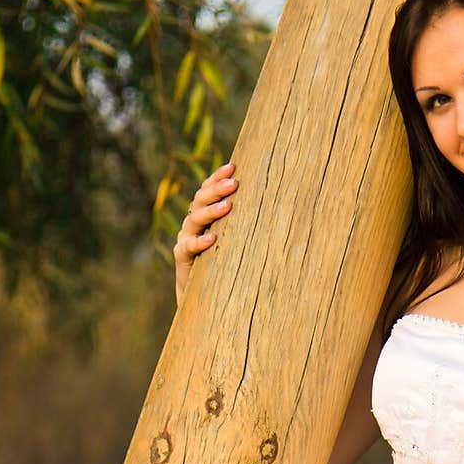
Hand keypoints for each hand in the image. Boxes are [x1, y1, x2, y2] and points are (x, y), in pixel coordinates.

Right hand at [173, 161, 239, 306]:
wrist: (207, 296)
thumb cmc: (229, 264)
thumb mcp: (239, 241)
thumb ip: (248, 224)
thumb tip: (281, 205)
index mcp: (205, 214)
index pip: (208, 189)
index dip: (217, 177)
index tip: (232, 166)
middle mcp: (193, 223)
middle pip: (200, 199)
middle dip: (216, 189)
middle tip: (234, 184)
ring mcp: (186, 238)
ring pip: (194, 219)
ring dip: (211, 211)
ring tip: (229, 206)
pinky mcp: (182, 258)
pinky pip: (188, 246)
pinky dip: (199, 241)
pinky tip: (212, 238)